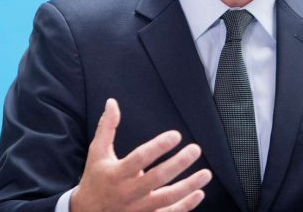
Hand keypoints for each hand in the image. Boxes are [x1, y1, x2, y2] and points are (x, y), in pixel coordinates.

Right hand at [71, 98, 211, 211]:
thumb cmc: (96, 177)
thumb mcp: (97, 152)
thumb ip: (107, 127)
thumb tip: (112, 102)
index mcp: (116, 173)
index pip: (139, 158)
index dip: (158, 147)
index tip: (176, 135)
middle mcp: (128, 192)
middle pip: (157, 178)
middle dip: (178, 164)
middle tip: (195, 149)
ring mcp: (138, 208)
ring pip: (167, 198)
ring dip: (188, 186)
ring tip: (206, 174)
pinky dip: (185, 205)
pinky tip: (199, 193)